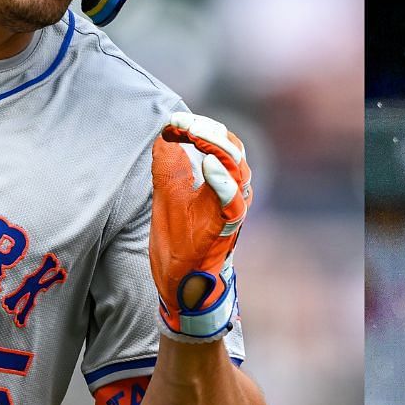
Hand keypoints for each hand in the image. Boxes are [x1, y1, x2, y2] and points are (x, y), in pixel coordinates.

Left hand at [150, 113, 251, 340]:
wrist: (180, 283)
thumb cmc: (179, 239)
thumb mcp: (168, 192)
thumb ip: (169, 162)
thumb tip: (166, 129)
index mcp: (220, 181)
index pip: (221, 143)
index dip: (202, 126)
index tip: (174, 120)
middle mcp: (232, 194)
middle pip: (234, 151)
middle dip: (209, 131)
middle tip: (184, 122)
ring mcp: (230, 213)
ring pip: (238, 172)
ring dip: (216, 148)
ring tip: (195, 134)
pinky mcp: (224, 232)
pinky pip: (233, 204)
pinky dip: (223, 183)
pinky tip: (207, 165)